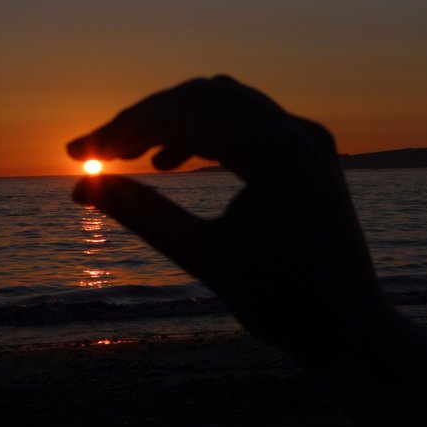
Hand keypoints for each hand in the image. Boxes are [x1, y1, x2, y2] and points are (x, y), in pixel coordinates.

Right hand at [67, 75, 386, 365]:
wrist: (349, 330)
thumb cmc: (280, 304)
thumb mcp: (201, 256)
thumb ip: (141, 214)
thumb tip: (82, 188)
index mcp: (277, 153)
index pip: (183, 116)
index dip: (122, 131)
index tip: (77, 152)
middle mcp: (298, 132)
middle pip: (202, 97)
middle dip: (143, 120)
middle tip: (97, 150)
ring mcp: (308, 138)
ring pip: (224, 103)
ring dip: (173, 122)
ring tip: (131, 155)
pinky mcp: (309, 152)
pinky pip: (247, 123)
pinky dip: (205, 134)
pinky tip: (172, 163)